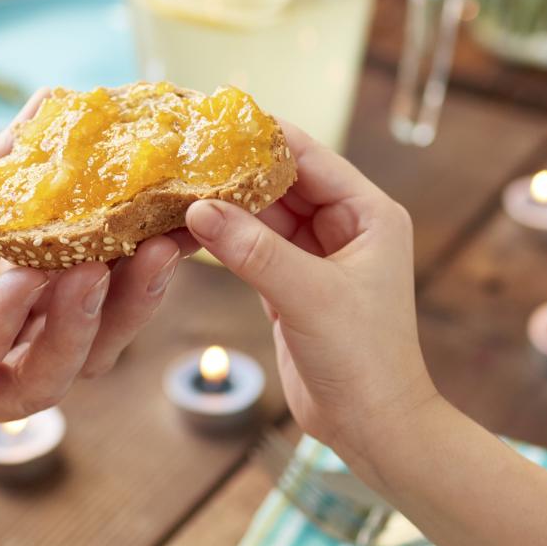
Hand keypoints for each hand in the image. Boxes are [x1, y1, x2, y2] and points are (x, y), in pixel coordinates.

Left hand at [0, 131, 183, 442]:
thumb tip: (60, 109)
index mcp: (3, 296)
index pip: (92, 286)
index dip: (139, 256)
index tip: (182, 211)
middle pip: (87, 343)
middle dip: (130, 301)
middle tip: (160, 249)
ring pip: (42, 376)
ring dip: (75, 324)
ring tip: (94, 266)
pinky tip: (15, 285)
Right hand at [183, 124, 434, 450]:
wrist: (372, 427)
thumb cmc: (363, 359)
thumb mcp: (308, 296)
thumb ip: (254, 251)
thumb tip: (199, 208)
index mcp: (369, 214)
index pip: (310, 157)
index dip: (263, 136)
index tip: (213, 118)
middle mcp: (345, 228)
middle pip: (282, 181)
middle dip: (235, 169)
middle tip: (180, 150)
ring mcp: (317, 257)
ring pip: (262, 215)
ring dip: (224, 205)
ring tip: (174, 183)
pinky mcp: (291, 285)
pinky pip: (252, 248)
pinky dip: (223, 239)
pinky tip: (185, 226)